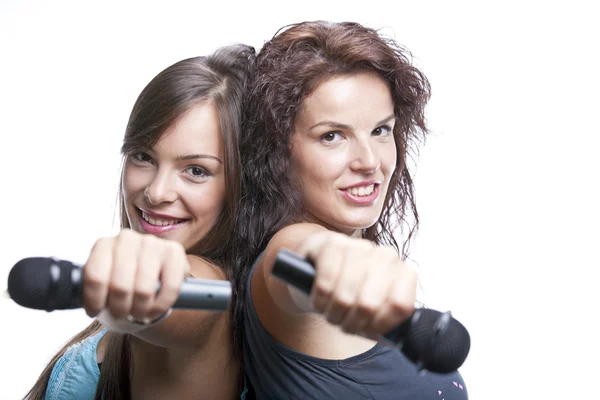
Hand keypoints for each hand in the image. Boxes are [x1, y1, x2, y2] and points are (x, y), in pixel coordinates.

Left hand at [82, 229, 189, 320]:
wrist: (150, 280)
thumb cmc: (120, 287)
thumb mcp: (100, 286)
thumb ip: (84, 289)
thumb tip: (57, 296)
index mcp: (103, 245)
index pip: (95, 277)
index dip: (95, 301)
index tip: (96, 312)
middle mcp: (127, 238)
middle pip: (120, 286)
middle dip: (120, 309)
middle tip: (123, 314)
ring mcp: (152, 242)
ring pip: (144, 289)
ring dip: (140, 310)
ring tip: (139, 313)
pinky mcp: (175, 251)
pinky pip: (169, 287)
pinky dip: (161, 305)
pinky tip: (155, 308)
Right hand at [296, 231, 415, 335]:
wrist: (320, 270)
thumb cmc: (350, 295)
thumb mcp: (373, 313)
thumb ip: (386, 323)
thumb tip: (392, 337)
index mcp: (404, 274)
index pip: (400, 306)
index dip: (379, 325)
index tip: (367, 329)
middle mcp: (386, 256)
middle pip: (369, 305)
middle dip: (350, 322)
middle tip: (343, 321)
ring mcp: (360, 246)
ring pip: (345, 296)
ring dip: (332, 312)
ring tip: (330, 311)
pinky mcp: (332, 243)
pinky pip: (325, 282)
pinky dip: (319, 299)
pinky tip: (319, 298)